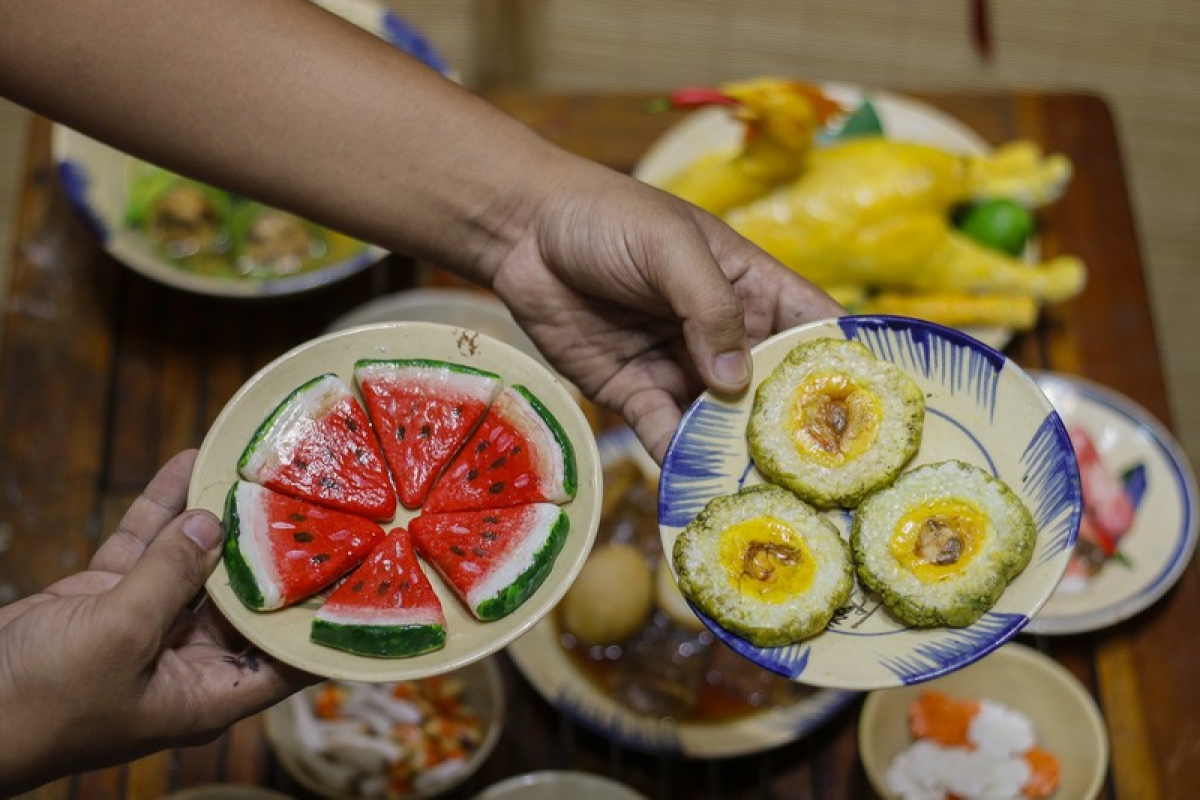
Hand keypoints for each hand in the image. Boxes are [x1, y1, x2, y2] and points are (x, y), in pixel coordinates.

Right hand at [0, 450, 314, 794]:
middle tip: (317, 494)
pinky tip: (187, 460)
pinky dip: (163, 505)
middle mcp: (191, 660)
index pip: (291, 659)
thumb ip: (171, 578)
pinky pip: (147, 545)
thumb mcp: (119, 637)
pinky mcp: (108, 599)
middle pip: (250, 599)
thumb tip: (210, 526)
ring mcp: (148, 626)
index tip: (368, 572)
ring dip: (220, 515)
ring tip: (258, 466)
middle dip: (278, 549)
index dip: (328, 620)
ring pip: (197, 561)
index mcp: (210, 693)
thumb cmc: (43, 702)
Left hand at [489, 160, 844, 462]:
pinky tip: (697, 489)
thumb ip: (708, 308)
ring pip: (721, 422)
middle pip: (773, 390)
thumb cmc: (607, 218)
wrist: (521, 232)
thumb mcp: (670, 248)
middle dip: (795, 431)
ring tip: (768, 501)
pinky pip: (664, 434)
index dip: (846, 367)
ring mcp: (681, 368)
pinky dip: (679, 461)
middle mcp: (725, 335)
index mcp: (751, 288)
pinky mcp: (634, 393)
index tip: (879, 415)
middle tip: (828, 483)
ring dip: (738, 456)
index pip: (814, 328)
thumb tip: (737, 381)